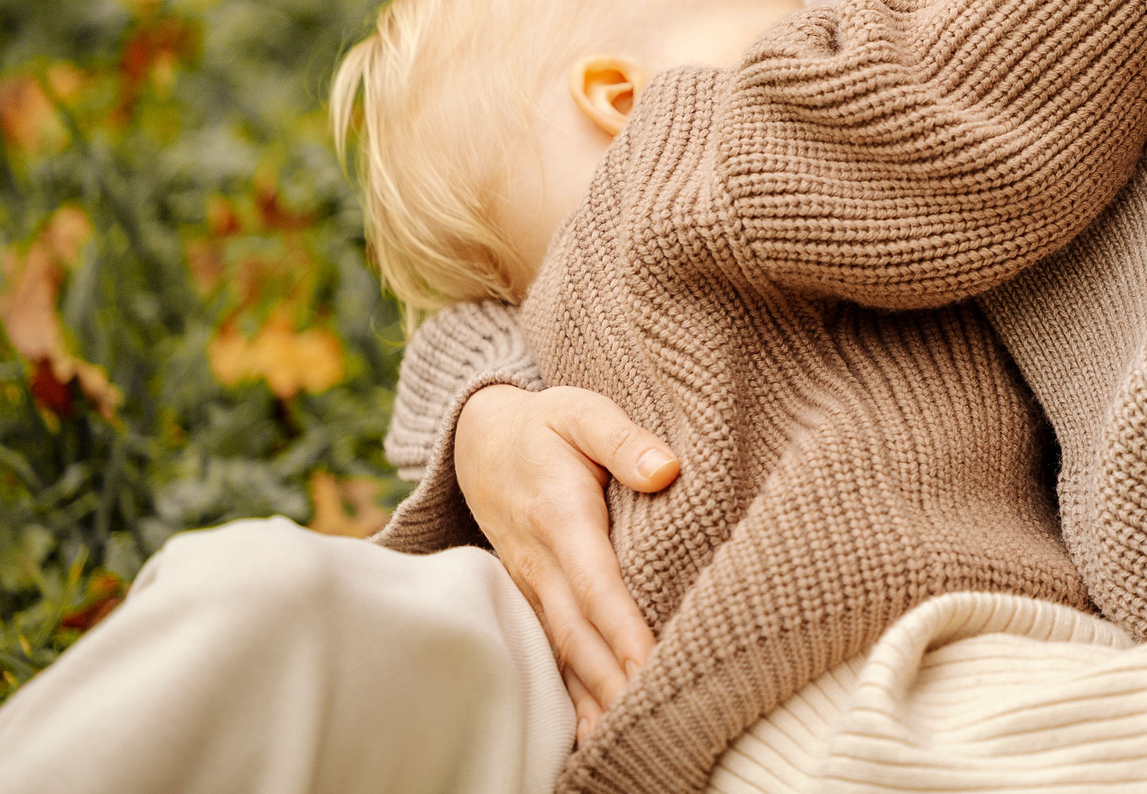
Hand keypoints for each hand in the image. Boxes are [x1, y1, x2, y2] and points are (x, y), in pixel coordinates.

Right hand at [456, 384, 679, 740]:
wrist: (479, 439)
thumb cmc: (544, 425)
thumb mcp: (582, 411)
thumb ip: (623, 439)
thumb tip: (667, 468)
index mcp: (560, 516)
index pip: (596, 582)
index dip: (623, 626)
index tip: (651, 661)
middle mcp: (540, 562)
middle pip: (579, 632)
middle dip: (612, 679)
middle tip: (652, 713)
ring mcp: (530, 586)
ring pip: (562, 651)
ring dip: (591, 696)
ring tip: (625, 735)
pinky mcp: (529, 598)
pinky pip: (549, 651)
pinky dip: (567, 694)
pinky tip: (589, 730)